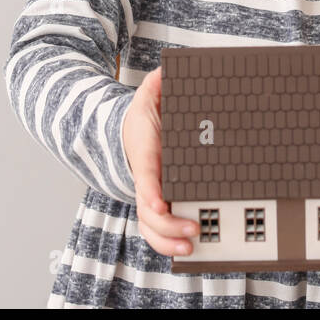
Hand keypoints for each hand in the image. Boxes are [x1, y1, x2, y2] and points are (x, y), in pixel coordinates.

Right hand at [121, 66, 200, 256]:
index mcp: (144, 156)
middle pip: (149, 211)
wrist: (125, 136)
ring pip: (150, 227)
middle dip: (168, 225)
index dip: (153, 192)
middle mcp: (145, 182)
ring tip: (191, 247)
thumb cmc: (143, 121)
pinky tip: (188, 249)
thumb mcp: (148, 96)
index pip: (146, 176)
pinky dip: (168, 243)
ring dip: (168, 241)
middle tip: (193, 229)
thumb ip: (158, 84)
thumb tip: (168, 69)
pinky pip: (157, 231)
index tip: (161, 203)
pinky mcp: (156, 207)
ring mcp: (148, 197)